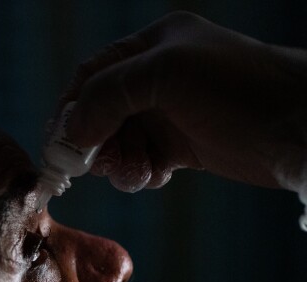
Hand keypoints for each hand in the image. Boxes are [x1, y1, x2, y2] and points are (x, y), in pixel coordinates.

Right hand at [58, 11, 306, 193]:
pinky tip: (155, 176)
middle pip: (101, 112)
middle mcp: (159, 76)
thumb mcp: (165, 74)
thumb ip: (108, 95)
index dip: (70, 109)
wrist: (301, 127)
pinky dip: (139, 172)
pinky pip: (142, 161)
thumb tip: (71, 131)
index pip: (92, 75)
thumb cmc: (239, 89)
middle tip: (95, 166)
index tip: (59, 144)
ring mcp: (171, 112)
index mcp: (154, 46)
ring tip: (135, 173)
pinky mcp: (184, 145)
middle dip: (94, 142)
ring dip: (117, 162)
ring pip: (118, 141)